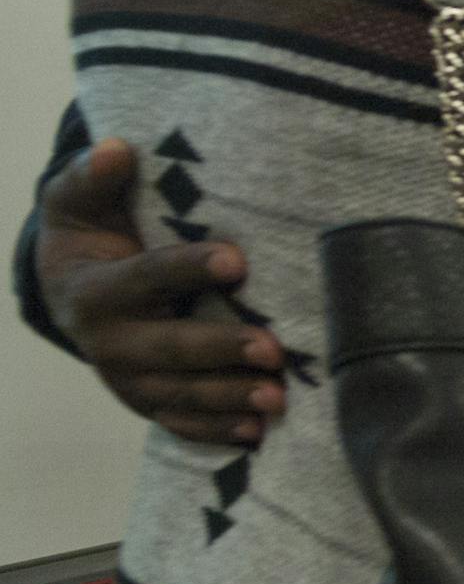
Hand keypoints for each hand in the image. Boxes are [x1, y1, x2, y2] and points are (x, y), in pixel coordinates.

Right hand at [37, 139, 284, 443]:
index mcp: (95, 290)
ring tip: (276, 399)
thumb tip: (116, 149)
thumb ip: (95, 176)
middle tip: (273, 350)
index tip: (237, 260)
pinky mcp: (147, 399)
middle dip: (220, 350)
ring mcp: (128, 378)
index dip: (189, 269)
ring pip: (178, 394)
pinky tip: (256, 435)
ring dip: (227, 399)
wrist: (67, 285)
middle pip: (168, 349)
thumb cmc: (90, 231)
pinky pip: (179, 421)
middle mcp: (108, 342)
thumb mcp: (80, 200)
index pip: (147, 278)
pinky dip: (215, 430)